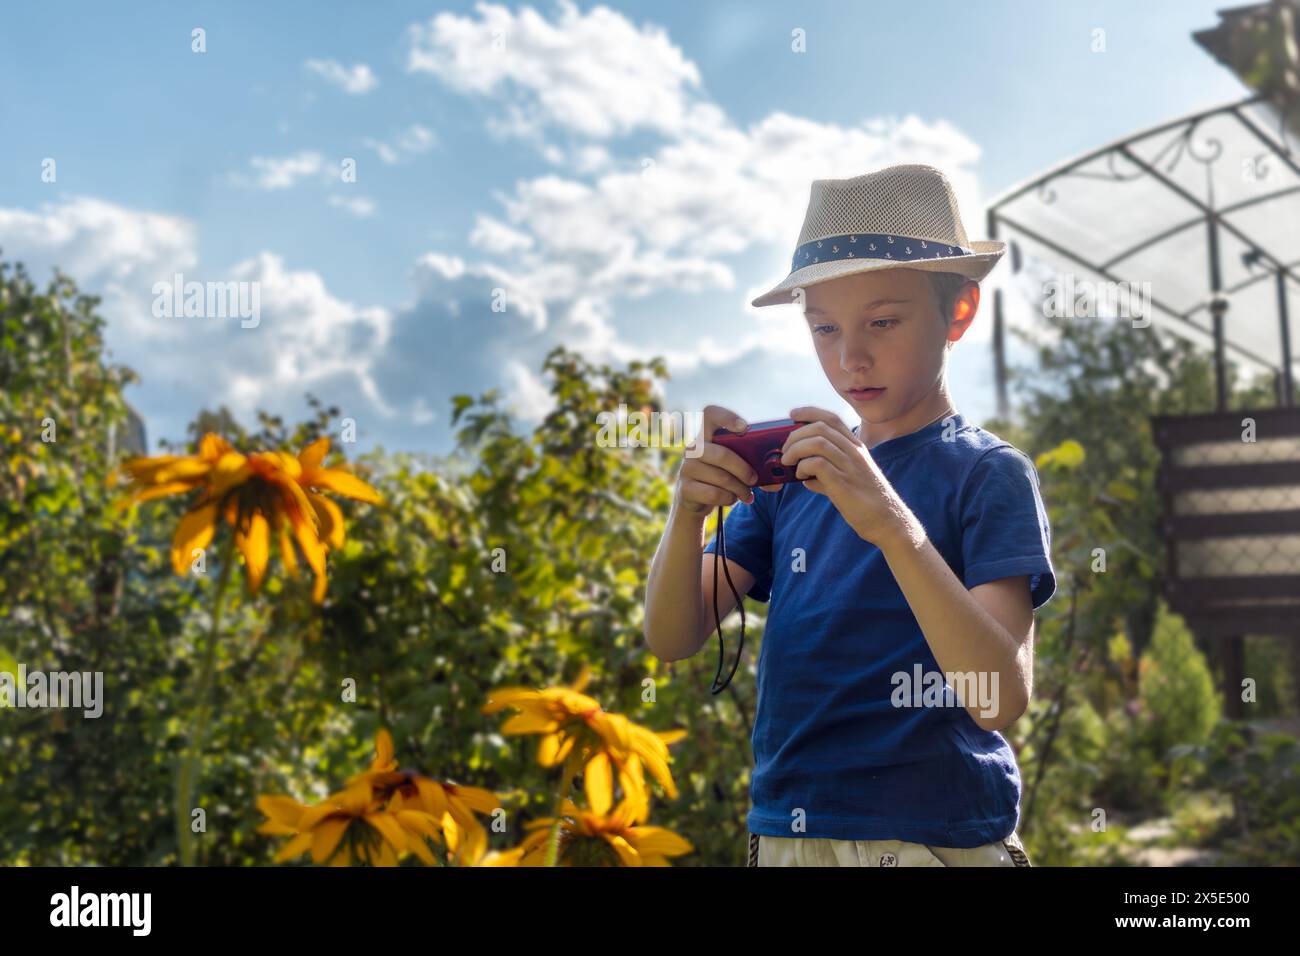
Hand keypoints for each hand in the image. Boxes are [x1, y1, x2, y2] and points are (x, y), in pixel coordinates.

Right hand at [674, 405, 759, 516]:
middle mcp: (693, 448)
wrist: (696, 500)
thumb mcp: (735, 467)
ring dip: (740, 488)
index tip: (745, 428)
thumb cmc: (721, 477)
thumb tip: (777, 479)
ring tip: (747, 494)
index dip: (727, 417)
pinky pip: (713, 493)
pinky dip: (728, 498)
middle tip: (754, 478)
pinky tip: (732, 499)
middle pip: (722, 454)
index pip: (710, 413)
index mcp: (706, 435)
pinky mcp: (685, 489)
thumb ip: (755, 466)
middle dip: (743, 468)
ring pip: (720, 477)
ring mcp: (686, 468)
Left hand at [779, 406, 913, 545]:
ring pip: (817, 442)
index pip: (832, 418)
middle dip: (796, 434)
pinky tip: (802, 477)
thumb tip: (805, 478)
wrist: (887, 521)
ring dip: (795, 449)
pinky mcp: (843, 482)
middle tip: (785, 449)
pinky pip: (817, 463)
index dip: (809, 413)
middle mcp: (854, 452)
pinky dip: (803, 467)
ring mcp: (850, 465)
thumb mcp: (848, 481)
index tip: (793, 414)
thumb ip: (826, 475)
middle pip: (820, 427)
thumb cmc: (866, 503)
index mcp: (856, 447)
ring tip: (788, 462)